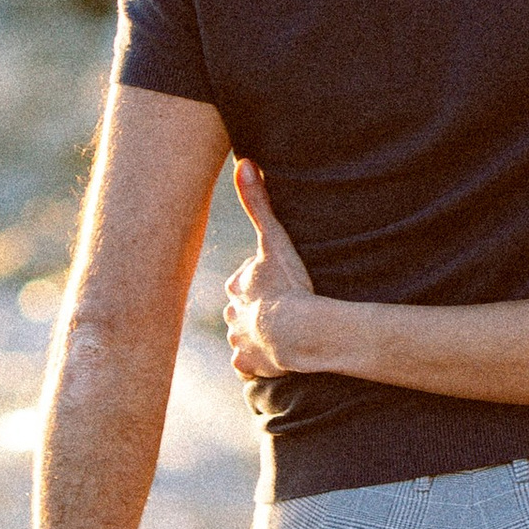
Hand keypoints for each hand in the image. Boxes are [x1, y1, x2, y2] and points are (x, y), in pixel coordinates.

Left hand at [222, 158, 343, 381]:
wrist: (297, 331)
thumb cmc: (287, 283)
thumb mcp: (274, 238)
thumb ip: (258, 202)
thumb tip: (243, 163)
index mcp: (237, 285)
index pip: (246, 280)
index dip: (263, 280)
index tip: (281, 281)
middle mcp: (231, 314)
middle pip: (243, 308)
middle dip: (257, 308)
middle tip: (283, 306)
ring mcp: (238, 341)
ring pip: (243, 336)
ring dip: (257, 335)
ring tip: (281, 333)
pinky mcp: (247, 365)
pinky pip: (248, 364)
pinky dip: (257, 361)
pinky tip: (273, 357)